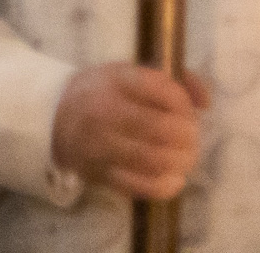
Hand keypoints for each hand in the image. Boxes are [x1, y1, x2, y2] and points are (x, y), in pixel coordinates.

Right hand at [51, 63, 209, 200]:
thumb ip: (170, 80)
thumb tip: (205, 101)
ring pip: (155, 160)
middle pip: (161, 128)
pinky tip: (174, 178)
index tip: (188, 111)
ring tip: (186, 157)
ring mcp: (101, 145)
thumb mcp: (127, 73)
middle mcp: (105, 111)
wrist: (54, 118)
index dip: (184, 103)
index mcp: (114, 81)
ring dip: (181, 161)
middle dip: (188, 136)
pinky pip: (142, 186)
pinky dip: (166, 185)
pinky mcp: (101, 173)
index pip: (162, 90)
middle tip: (191, 138)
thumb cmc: (100, 93)